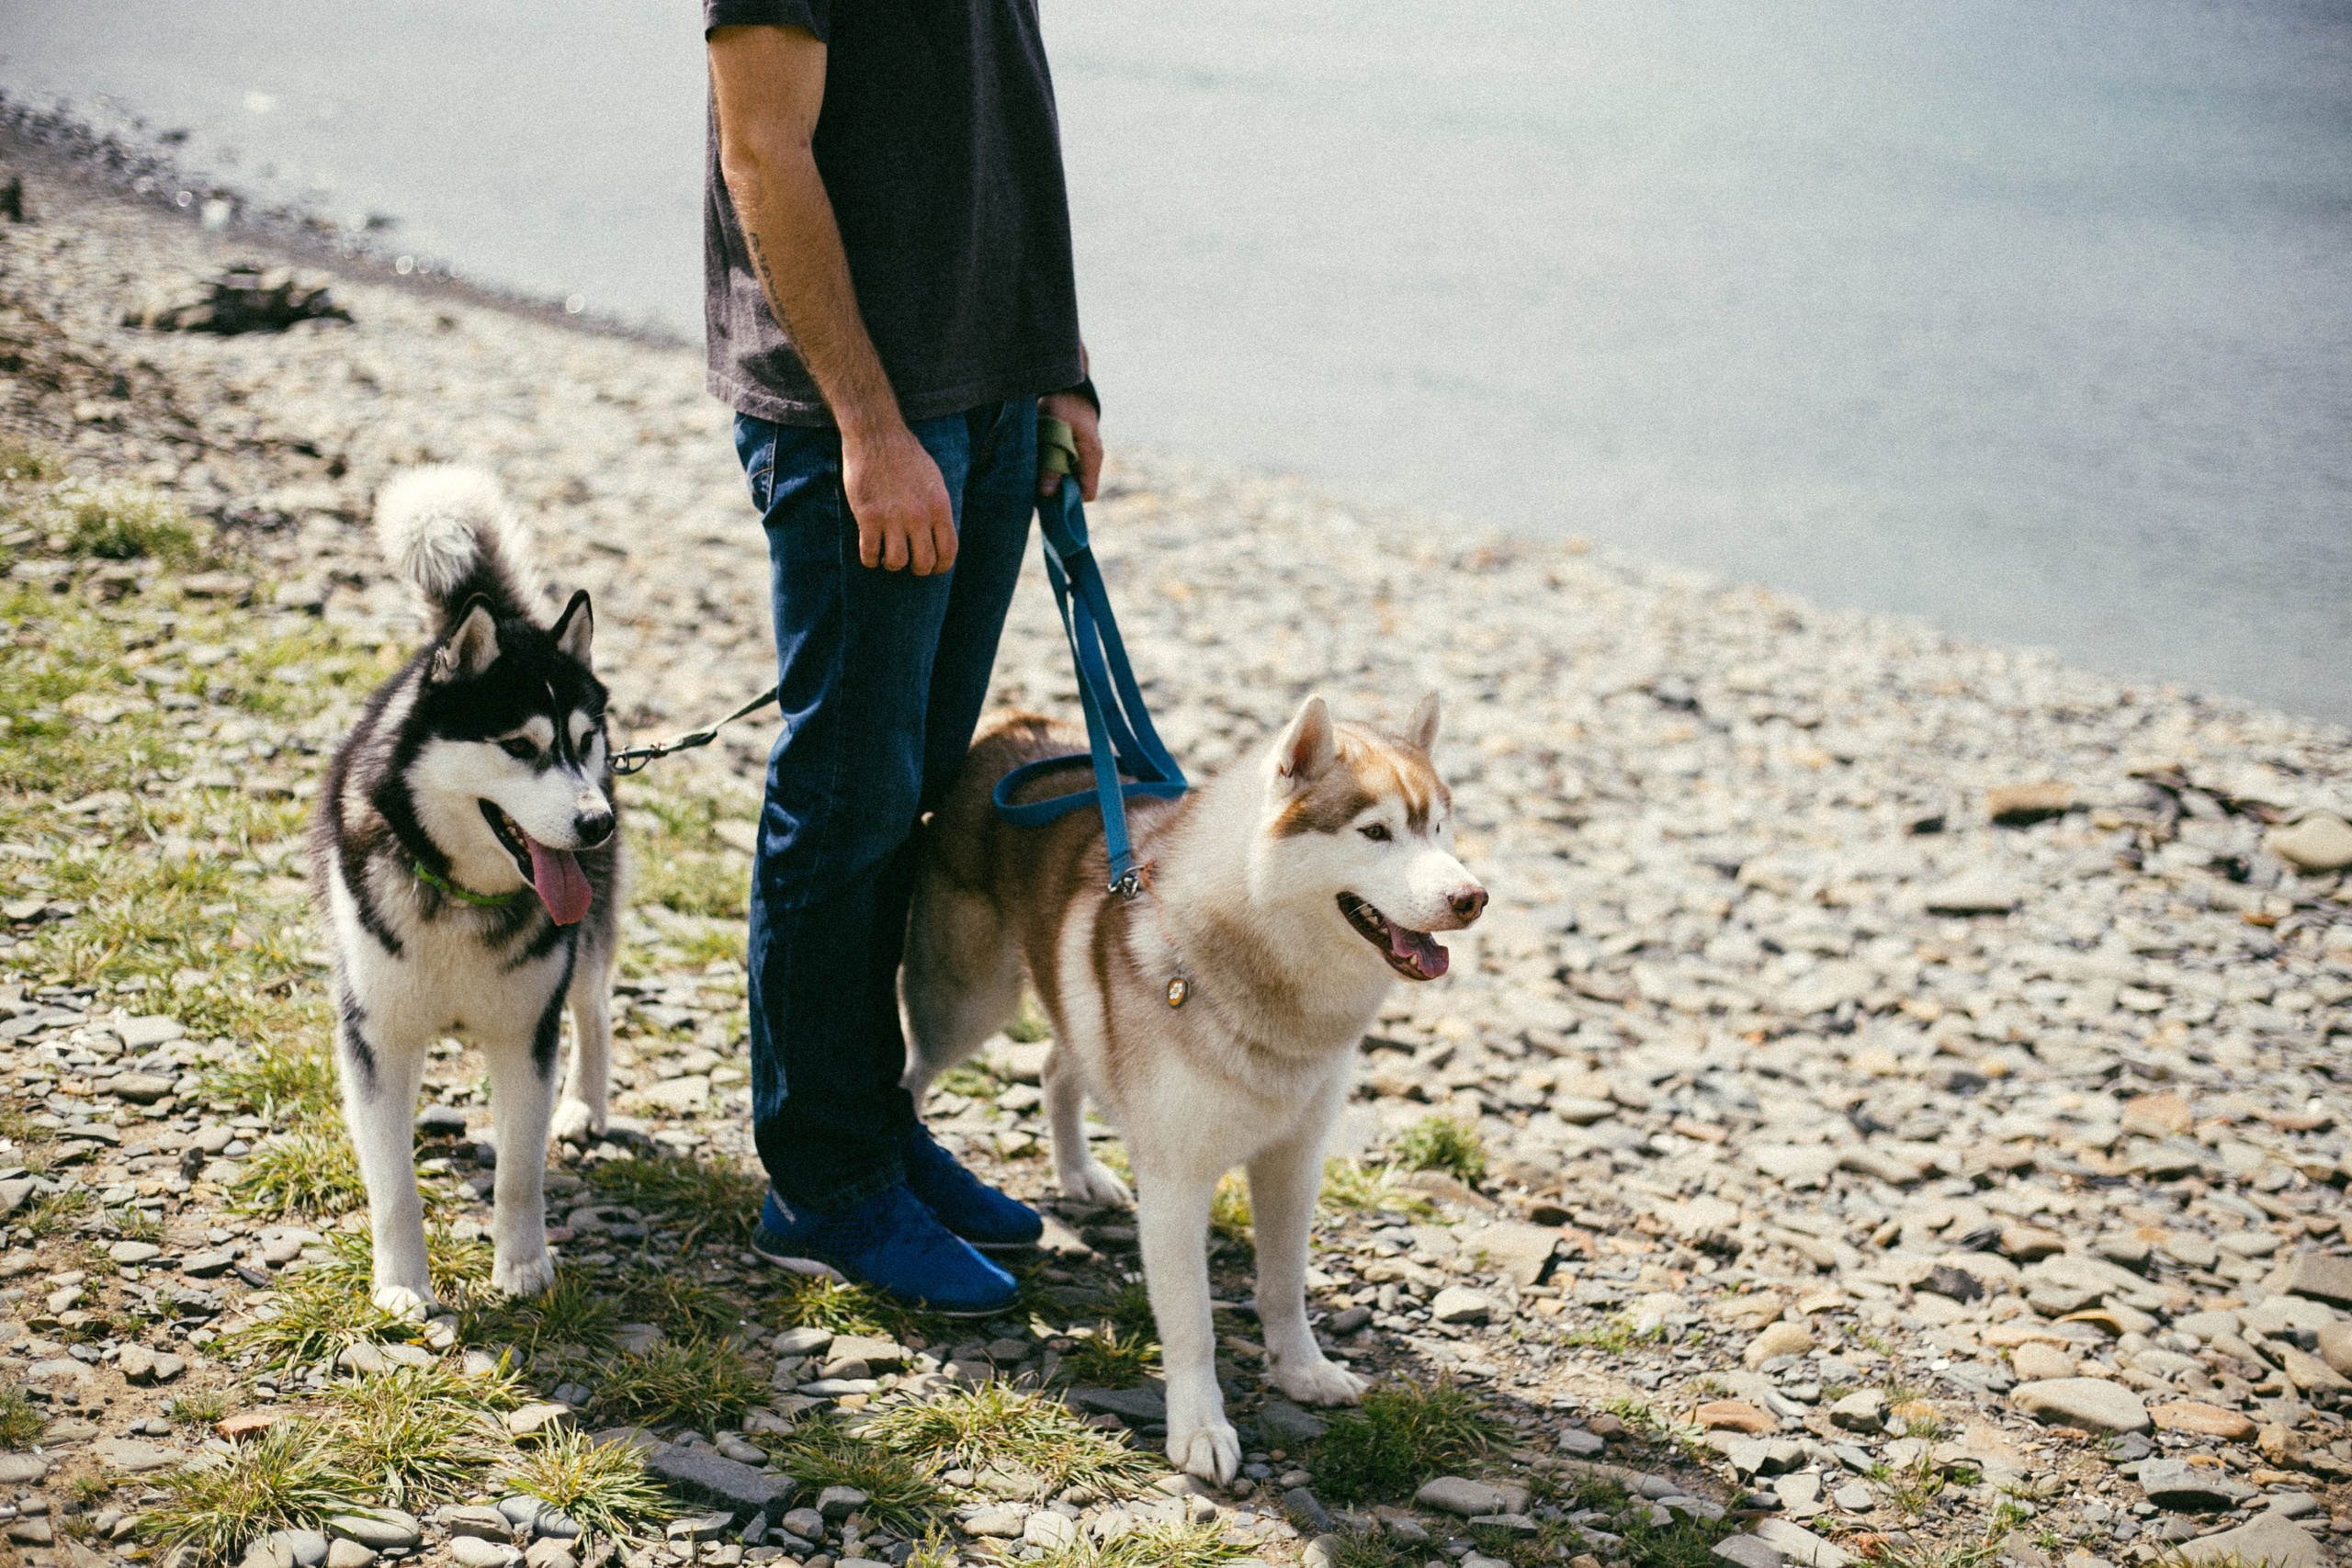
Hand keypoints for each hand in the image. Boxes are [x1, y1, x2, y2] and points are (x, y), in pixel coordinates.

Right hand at [842, 420, 956, 572]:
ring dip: (891, 564)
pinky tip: (870, 553)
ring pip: (896, 562)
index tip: (934, 568)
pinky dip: (870, 559)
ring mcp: (893, 517)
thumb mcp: (934, 480)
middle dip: (917, 568)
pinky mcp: (868, 516)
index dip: (942, 566)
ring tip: (886, 556)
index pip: (948, 550)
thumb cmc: (906, 455)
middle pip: (924, 562)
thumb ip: (938, 508)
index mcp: (939, 506)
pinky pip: (869, 553)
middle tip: (908, 561)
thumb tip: (940, 534)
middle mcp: (919, 515)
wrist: (876, 435)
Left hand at [1037, 389, 1103, 501]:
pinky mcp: (1072, 453)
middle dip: (1056, 491)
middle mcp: (1090, 461)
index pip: (1087, 494)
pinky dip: (1049, 470)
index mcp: (1091, 457)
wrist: (1068, 388)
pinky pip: (1063, 470)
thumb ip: (1051, 461)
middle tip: (1035, 485)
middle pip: (1075, 490)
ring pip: (1067, 481)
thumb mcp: (1054, 430)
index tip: (1049, 495)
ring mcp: (1082, 457)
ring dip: (1051, 480)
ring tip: (1034, 474)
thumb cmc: (1063, 405)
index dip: (1069, 499)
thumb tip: (1047, 493)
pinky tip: (1036, 464)